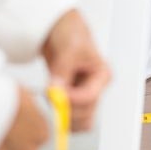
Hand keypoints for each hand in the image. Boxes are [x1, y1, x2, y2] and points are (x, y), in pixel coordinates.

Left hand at [41, 9, 110, 131]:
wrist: (58, 28)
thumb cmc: (70, 32)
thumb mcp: (69, 48)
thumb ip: (63, 70)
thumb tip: (56, 90)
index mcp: (102, 75)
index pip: (90, 97)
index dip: (71, 99)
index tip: (54, 93)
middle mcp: (95, 88)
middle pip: (86, 114)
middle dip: (67, 109)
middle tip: (49, 98)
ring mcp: (83, 94)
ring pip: (79, 121)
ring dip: (63, 115)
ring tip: (49, 99)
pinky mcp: (72, 98)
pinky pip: (70, 118)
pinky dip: (60, 115)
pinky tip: (49, 103)